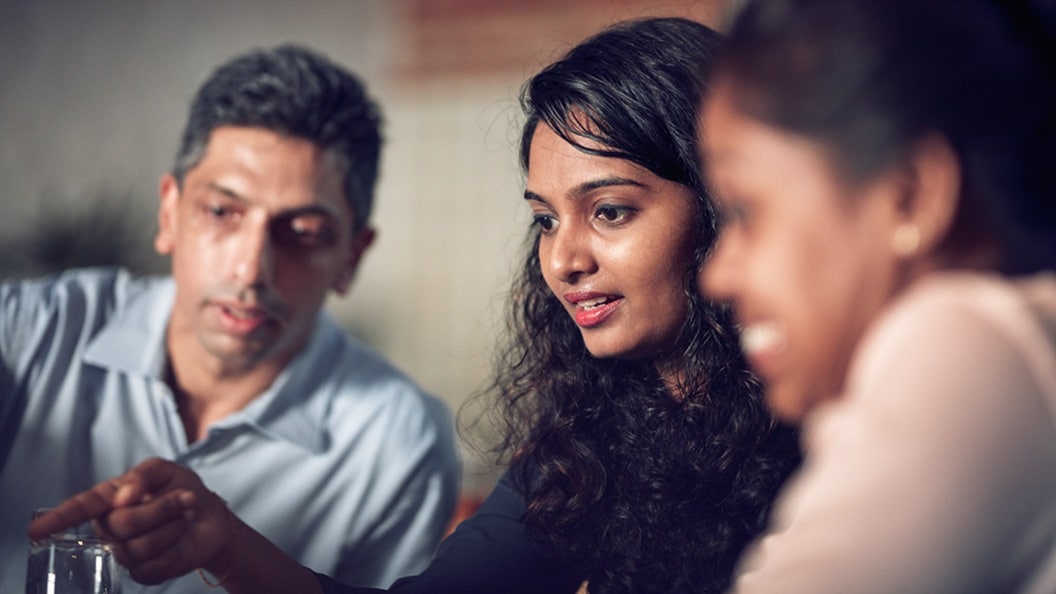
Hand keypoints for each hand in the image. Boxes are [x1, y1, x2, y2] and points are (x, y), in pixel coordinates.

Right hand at [27, 457, 234, 584]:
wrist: (209, 517)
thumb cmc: (180, 490)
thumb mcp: (165, 470)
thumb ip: (142, 475)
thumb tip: (123, 495)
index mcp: (110, 500)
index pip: (80, 509)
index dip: (58, 519)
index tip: (36, 530)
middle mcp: (112, 527)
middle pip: (123, 524)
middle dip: (162, 509)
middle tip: (185, 499)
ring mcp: (126, 551)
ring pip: (140, 545)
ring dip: (173, 526)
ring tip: (184, 516)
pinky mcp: (144, 571)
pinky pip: (154, 564)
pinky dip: (176, 547)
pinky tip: (180, 538)